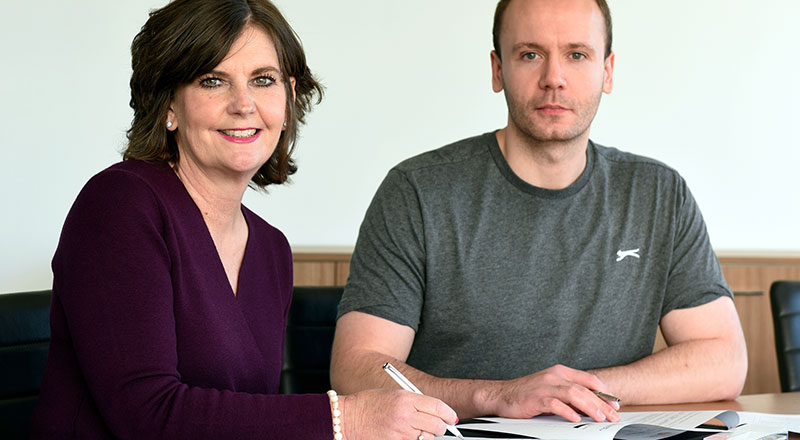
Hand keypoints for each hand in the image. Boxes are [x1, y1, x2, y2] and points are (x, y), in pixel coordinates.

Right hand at [339, 389, 457, 439]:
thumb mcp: (394, 394)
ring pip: (428, 438)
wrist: (347, 419)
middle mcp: (405, 416)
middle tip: (437, 425)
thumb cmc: (369, 405)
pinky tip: (407, 436)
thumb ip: (416, 401)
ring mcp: (401, 433)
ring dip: (427, 435)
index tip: (450, 417)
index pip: (438, 407)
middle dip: (440, 427)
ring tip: (414, 430)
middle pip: (437, 425)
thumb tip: (437, 411)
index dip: (448, 413)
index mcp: (406, 398)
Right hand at [484, 364, 619, 422]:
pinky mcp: (536, 398)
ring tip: (600, 417)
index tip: (614, 405)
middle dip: (601, 403)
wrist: (502, 395)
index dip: (604, 392)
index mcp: (560, 372)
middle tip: (612, 415)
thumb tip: (590, 406)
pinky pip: (555, 404)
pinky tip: (575, 418)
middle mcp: (554, 376)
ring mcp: (545, 386)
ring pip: (573, 394)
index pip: (588, 380)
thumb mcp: (551, 390)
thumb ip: (569, 394)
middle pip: (584, 388)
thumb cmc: (526, 394)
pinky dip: (567, 410)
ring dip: (589, 406)